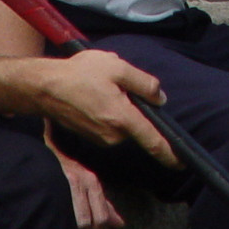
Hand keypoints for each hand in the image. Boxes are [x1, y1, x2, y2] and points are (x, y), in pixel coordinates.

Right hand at [25, 50, 176, 168]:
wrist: (45, 88)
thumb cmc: (80, 74)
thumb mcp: (117, 67)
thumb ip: (144, 83)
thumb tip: (161, 99)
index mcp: (123, 119)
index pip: (153, 141)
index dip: (170, 152)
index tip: (183, 161)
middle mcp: (113, 135)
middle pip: (137, 125)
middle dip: (135, 107)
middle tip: (117, 84)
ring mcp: (101, 139)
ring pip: (123, 124)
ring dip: (120, 109)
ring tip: (101, 87)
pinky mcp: (92, 138)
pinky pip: (111, 126)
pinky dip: (109, 113)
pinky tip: (93, 95)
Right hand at [47, 125, 123, 228]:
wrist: (39, 152)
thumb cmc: (62, 171)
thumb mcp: (85, 183)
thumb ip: (102, 203)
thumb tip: (120, 224)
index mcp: (91, 180)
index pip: (102, 217)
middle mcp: (80, 180)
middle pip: (90, 222)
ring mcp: (64, 183)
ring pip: (76, 222)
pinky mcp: (50, 186)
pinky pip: (60, 215)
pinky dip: (61, 226)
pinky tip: (57, 226)